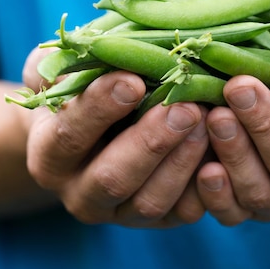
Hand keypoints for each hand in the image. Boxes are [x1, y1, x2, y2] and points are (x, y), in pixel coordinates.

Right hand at [23, 47, 209, 226]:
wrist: (96, 134)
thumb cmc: (80, 92)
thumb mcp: (61, 72)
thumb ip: (62, 62)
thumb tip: (87, 48)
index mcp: (49, 156)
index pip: (70, 135)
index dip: (100, 108)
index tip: (133, 81)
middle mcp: (80, 194)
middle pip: (113, 178)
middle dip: (151, 142)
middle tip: (184, 107)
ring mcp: (120, 213)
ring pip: (151, 202)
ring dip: (182, 162)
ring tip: (206, 123)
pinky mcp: (158, 220)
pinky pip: (183, 212)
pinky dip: (205, 185)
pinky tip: (220, 150)